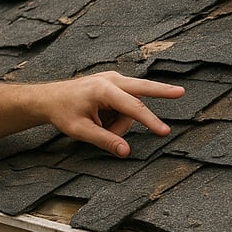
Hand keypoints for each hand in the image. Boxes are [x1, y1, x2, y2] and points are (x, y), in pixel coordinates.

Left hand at [45, 71, 184, 157]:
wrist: (50, 98)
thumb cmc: (63, 112)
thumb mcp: (81, 130)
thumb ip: (105, 140)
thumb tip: (126, 152)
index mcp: (102, 90)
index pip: (132, 108)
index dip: (149, 121)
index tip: (164, 131)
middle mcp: (110, 80)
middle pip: (142, 87)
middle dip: (162, 91)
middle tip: (181, 92)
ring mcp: (112, 79)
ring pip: (131, 105)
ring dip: (120, 122)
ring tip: (99, 126)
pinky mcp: (113, 83)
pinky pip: (125, 103)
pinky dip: (118, 115)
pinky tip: (101, 118)